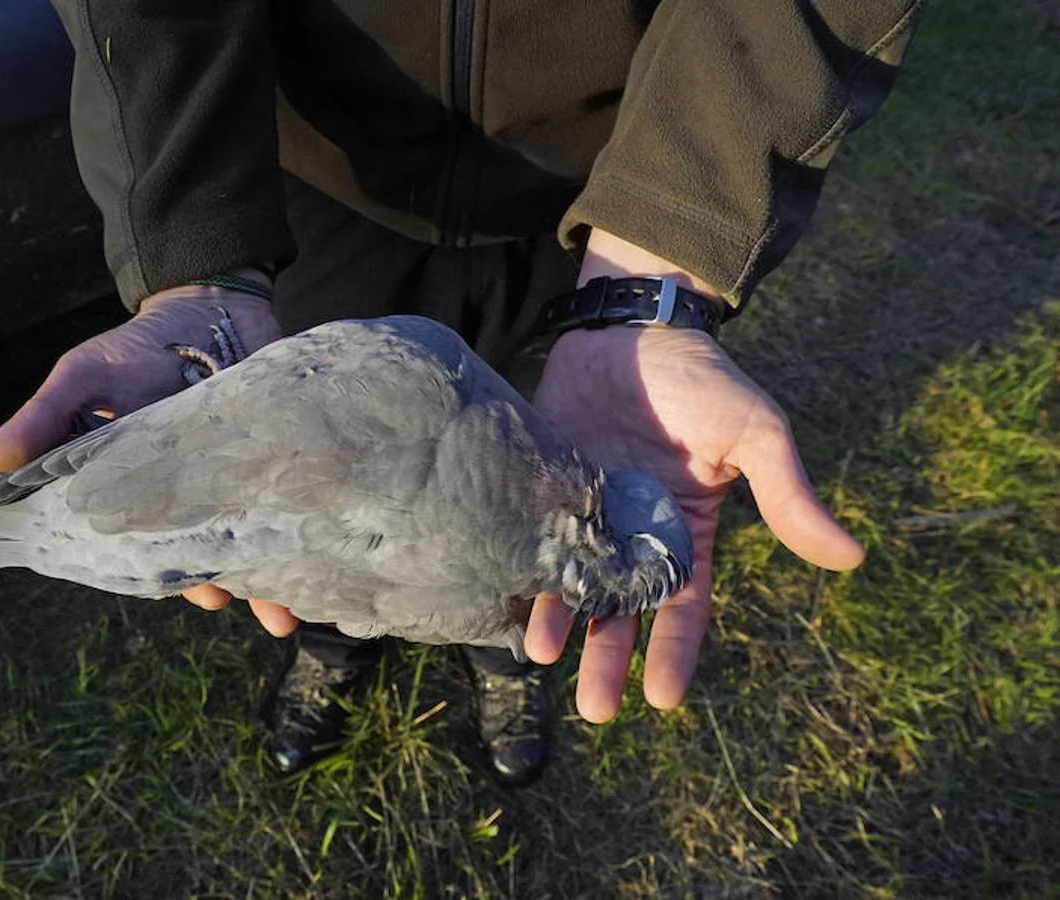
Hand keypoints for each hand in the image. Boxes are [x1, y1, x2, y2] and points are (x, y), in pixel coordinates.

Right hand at [0, 285, 300, 636]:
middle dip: (211, 581)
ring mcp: (238, 480)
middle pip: (200, 553)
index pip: (139, 543)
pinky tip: (319, 566)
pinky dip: (305, 536)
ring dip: (264, 581)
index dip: (149, 570)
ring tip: (280, 615)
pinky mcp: (282, 461)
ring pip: (249, 542)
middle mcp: (191, 496)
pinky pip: (293, 508)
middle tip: (220, 597)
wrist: (211, 304)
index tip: (165, 588)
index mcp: (139, 488)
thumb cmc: (137, 346)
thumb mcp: (84, 376)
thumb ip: (44, 417)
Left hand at [524, 325, 863, 721]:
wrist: (632, 324)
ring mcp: (585, 511)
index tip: (663, 701)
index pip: (683, 607)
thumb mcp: (757, 435)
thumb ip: (789, 496)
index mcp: (687, 532)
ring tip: (538, 658)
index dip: (674, 653)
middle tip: (595, 709)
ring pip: (572, 582)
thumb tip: (852, 558)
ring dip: (558, 623)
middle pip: (621, 610)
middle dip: (608, 658)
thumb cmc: (703, 380)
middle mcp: (632, 533)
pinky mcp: (544, 487)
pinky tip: (501, 600)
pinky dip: (520, 569)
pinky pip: (531, 539)